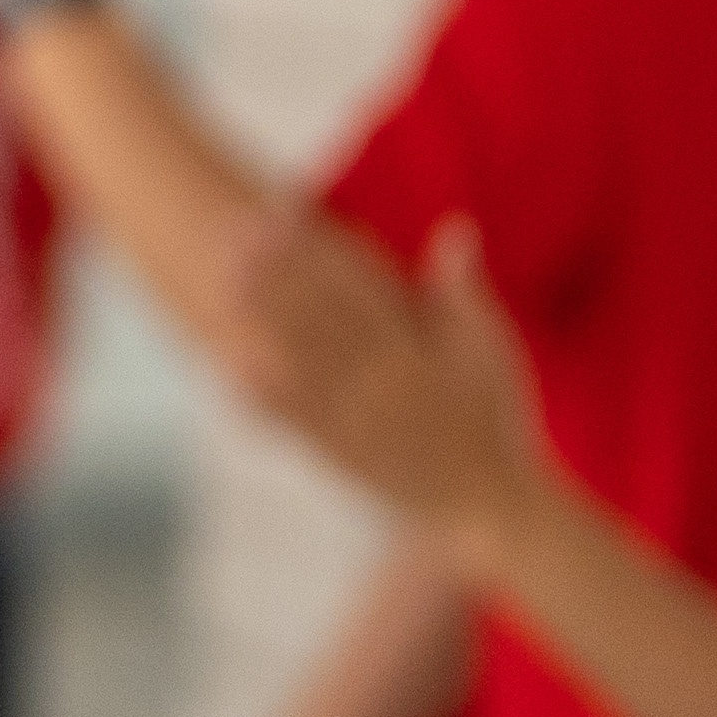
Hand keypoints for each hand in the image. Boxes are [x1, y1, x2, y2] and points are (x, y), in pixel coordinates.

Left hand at [236, 216, 551, 568]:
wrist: (488, 503)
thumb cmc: (493, 417)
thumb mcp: (490, 351)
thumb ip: (463, 292)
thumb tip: (455, 228)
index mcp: (417, 349)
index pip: (359, 285)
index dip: (317, 247)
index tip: (280, 213)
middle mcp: (383, 380)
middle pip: (322, 317)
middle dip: (277, 275)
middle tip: (233, 234)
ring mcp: (357, 418)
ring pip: (303, 359)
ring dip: (262, 321)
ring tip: (223, 282)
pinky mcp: (339, 453)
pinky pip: (297, 423)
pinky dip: (262, 396)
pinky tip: (225, 368)